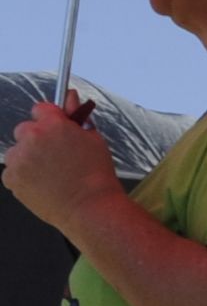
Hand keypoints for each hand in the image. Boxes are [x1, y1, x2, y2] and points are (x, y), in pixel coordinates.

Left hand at [0, 99, 115, 233]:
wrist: (90, 208)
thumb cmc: (96, 176)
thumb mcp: (93, 140)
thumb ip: (77, 117)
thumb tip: (70, 96)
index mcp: (53, 124)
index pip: (40, 109)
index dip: (49, 121)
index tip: (55, 132)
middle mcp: (32, 137)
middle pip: (25, 130)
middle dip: (37, 140)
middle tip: (55, 158)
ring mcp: (19, 158)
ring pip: (17, 152)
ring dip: (28, 159)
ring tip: (50, 175)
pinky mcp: (10, 177)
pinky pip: (12, 171)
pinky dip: (23, 177)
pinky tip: (42, 184)